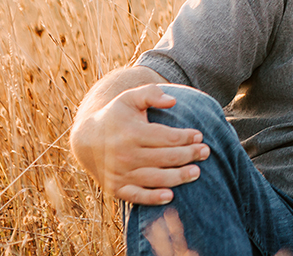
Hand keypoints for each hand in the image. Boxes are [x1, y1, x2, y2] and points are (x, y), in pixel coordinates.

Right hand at [73, 83, 208, 204]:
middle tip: (206, 152)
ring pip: (155, 178)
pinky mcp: (116, 188)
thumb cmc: (116, 116)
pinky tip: (171, 196)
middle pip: (166, 158)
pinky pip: (137, 196)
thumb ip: (151, 94)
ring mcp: (121, 173)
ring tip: (197, 172)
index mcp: (132, 133)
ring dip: (179, 177)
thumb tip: (173, 100)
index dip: (186, 137)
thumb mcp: (129, 98)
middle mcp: (126, 154)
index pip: (167, 137)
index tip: (200, 136)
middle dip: (189, 155)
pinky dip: (153, 198)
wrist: (87, 140)